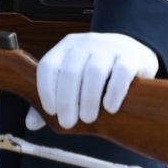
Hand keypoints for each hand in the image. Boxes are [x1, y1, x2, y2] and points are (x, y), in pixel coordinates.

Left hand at [26, 32, 158, 130]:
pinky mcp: (131, 56)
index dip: (46, 90)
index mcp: (67, 47)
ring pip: (94, 73)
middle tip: (69, 123)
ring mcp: (110, 47)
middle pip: (70, 72)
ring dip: (88, 100)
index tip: (51, 112)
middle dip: (67, 101)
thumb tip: (31, 124)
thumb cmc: (101, 72)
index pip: (48, 66)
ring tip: (88, 118)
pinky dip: (113, 93)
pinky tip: (110, 108)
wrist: (136, 54)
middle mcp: (87, 43)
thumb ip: (54, 99)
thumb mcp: (75, 80)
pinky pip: (120, 74)